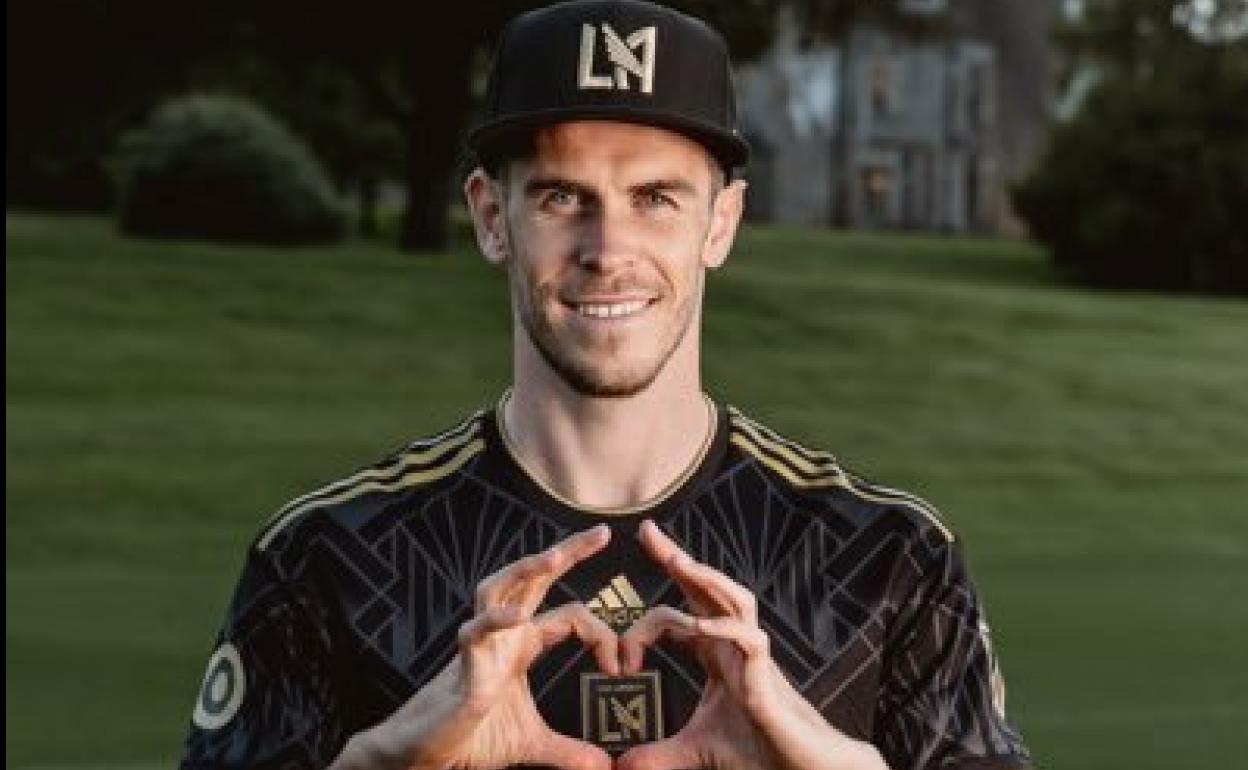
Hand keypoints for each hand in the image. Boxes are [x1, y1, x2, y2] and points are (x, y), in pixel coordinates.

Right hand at [334, 525, 618, 769]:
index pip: (568, 614)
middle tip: (602, 532)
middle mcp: (503, 635)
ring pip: (499, 588)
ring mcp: (480, 645)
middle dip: (566, 553)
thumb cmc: (471, 739)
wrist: (425, 757)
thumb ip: (568, 751)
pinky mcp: (461, 666)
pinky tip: (516, 618)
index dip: (601, 634)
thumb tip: (604, 768)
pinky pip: (475, 633)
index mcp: (522, 645)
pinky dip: (494, 622)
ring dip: (526, 570)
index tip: (621, 666)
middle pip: (533, 579)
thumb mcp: (531, 744)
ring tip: (555, 556)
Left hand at [616, 521, 887, 769]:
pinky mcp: (767, 678)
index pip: (682, 612)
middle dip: (678, 559)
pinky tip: (701, 627)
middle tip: (647, 531)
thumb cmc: (760, 750)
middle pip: (708, 589)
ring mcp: (754, 657)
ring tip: (677, 561)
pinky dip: (727, 630)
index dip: (648, 618)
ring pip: (735, 600)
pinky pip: (751, 641)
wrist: (801, 768)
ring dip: (707, 578)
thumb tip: (621, 768)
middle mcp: (734, 645)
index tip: (618, 655)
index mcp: (716, 654)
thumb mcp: (697, 750)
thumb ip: (659, 754)